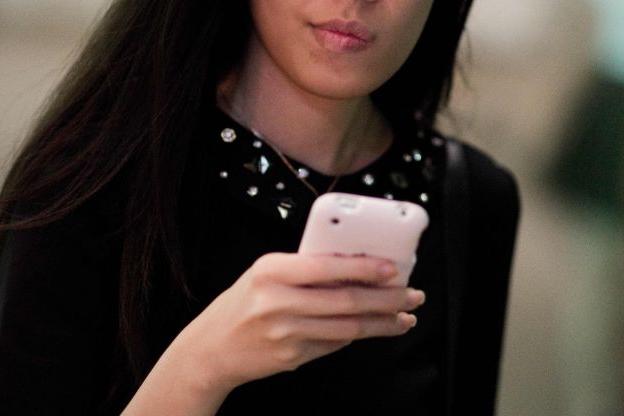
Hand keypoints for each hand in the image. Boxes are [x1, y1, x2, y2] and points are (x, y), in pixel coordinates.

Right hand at [171, 252, 424, 394]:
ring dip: (382, 323)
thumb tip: (358, 265)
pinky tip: (375, 329)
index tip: (393, 268)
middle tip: (413, 294)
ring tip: (405, 317)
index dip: (364, 268)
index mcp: (271, 271)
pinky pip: (334, 345)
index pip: (327, 267)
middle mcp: (277, 302)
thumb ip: (305, 268)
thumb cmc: (243, 303)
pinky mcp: (291, 357)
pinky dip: (358, 336)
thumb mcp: (266, 273)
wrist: (210, 348)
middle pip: (344, 300)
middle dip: (386, 298)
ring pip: (346, 327)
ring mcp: (285, 333)